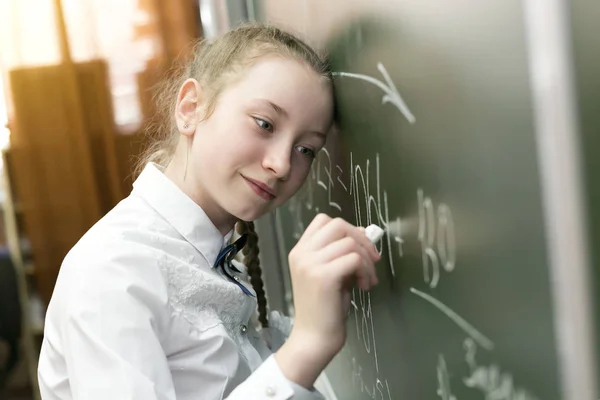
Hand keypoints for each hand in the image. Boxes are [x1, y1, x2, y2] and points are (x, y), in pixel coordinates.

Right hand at [275, 214, 379, 386]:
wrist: (314, 338)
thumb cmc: (324, 309)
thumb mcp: (332, 273)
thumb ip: (342, 253)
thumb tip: (364, 233)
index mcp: (300, 251)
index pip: (324, 220)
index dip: (347, 229)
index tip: (359, 248)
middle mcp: (302, 253)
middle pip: (338, 225)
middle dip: (361, 239)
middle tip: (371, 261)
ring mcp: (310, 263)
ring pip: (350, 242)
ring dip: (366, 260)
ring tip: (368, 280)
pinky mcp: (323, 276)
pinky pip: (354, 259)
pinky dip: (366, 271)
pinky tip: (364, 286)